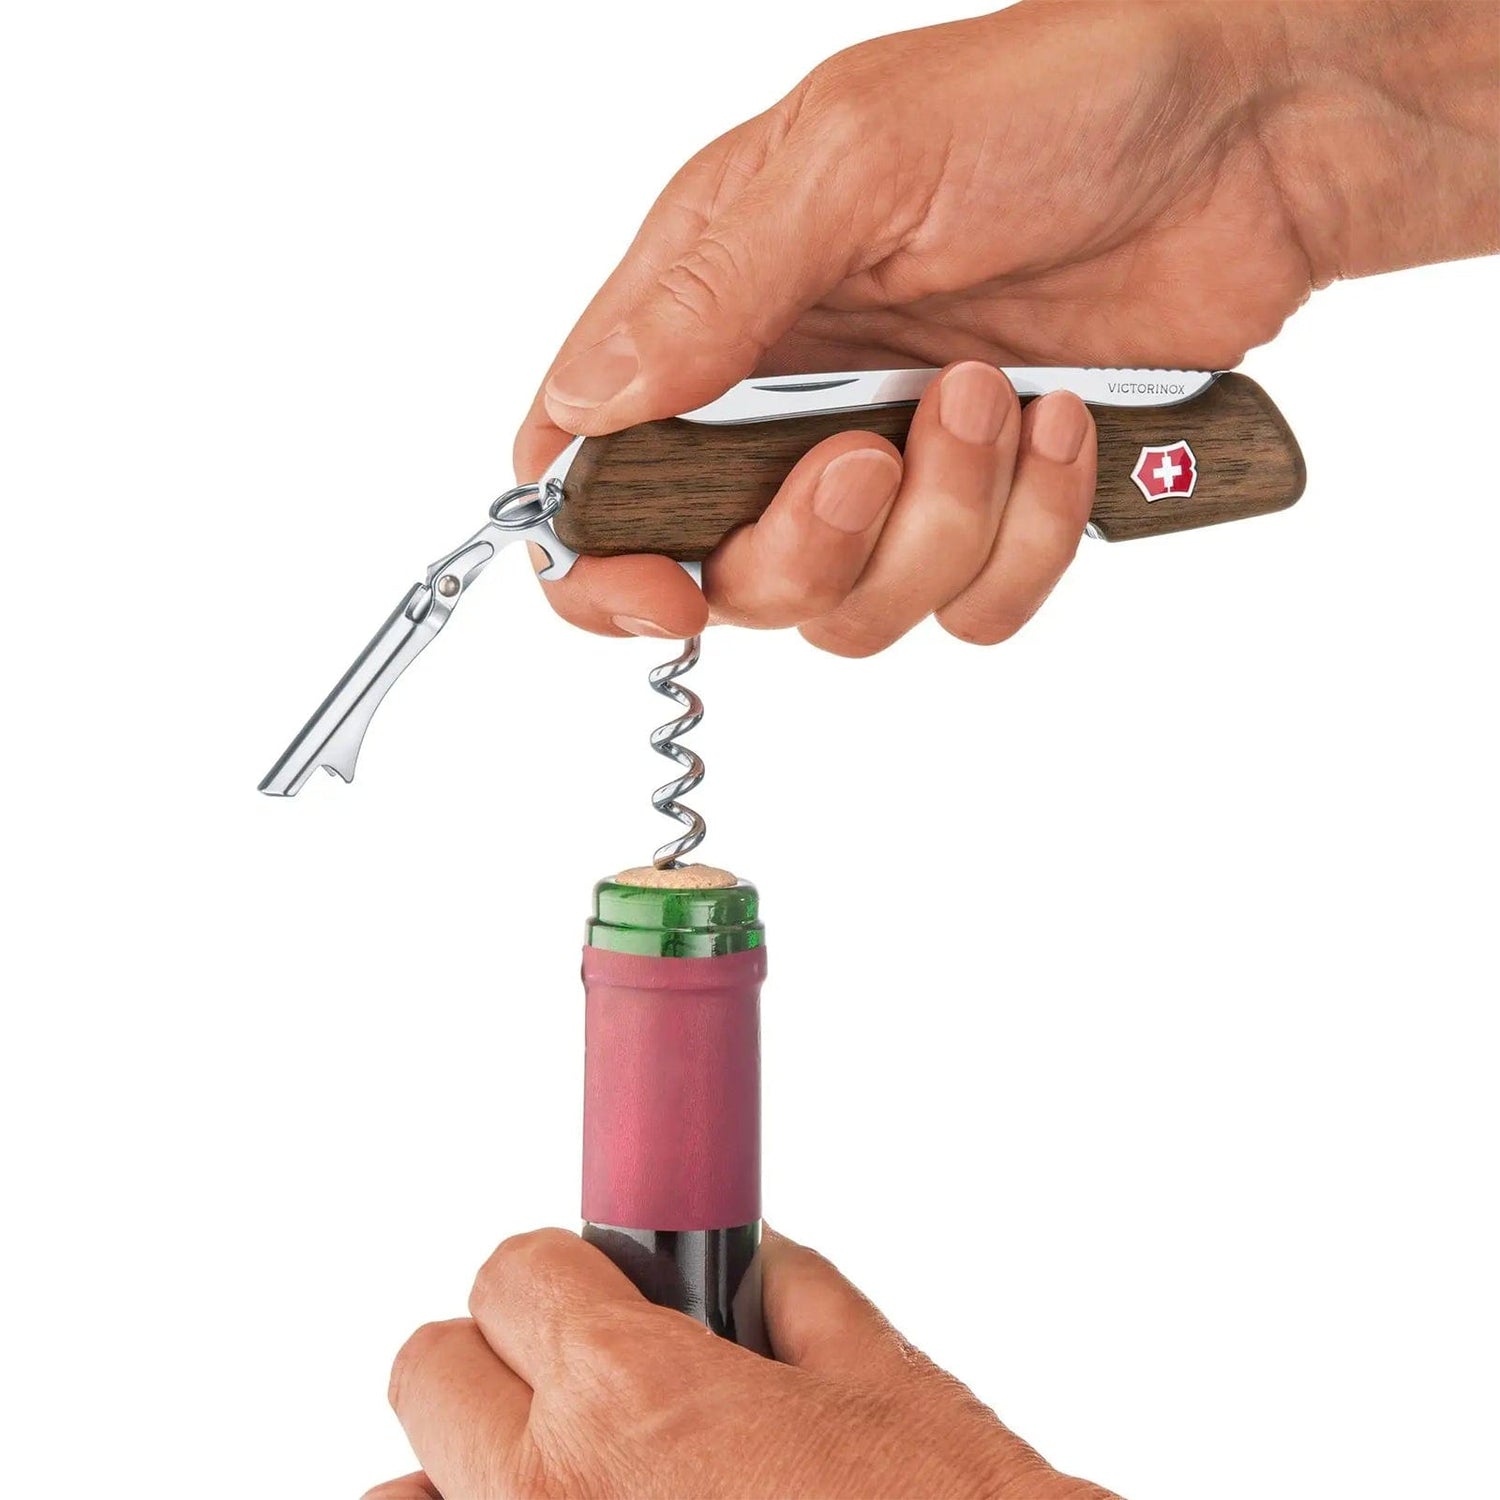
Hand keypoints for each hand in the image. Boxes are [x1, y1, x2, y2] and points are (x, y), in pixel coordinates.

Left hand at [366, 1228, 1116, 1499]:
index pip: (513, 1274)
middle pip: (431, 1370)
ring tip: (576, 1484)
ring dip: (470, 1472)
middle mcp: (546, 1495)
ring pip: (407, 1496)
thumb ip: (795, 1299)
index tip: (594, 1293)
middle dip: (507, 1360)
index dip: (566, 1275)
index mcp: (629, 1397)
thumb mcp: (882, 1385)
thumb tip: (758, 1268)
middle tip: (584, 1386)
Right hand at [515, 1, 1496, 653]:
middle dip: (807, 548)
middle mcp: (786, 407)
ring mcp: (892, 467)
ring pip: (861, 611)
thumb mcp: (855, 162)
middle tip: (870, 458)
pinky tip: (1061, 428)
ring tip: (996, 395)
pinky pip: (975, 608)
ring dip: (939, 526)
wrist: (1248, 139)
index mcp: (712, 315)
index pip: (595, 475)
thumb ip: (708, 291)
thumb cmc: (1053, 104)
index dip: (601, 566)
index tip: (664, 597)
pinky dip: (1027, 540)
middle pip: (734, 579)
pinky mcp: (990, 508)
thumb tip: (584, 405)